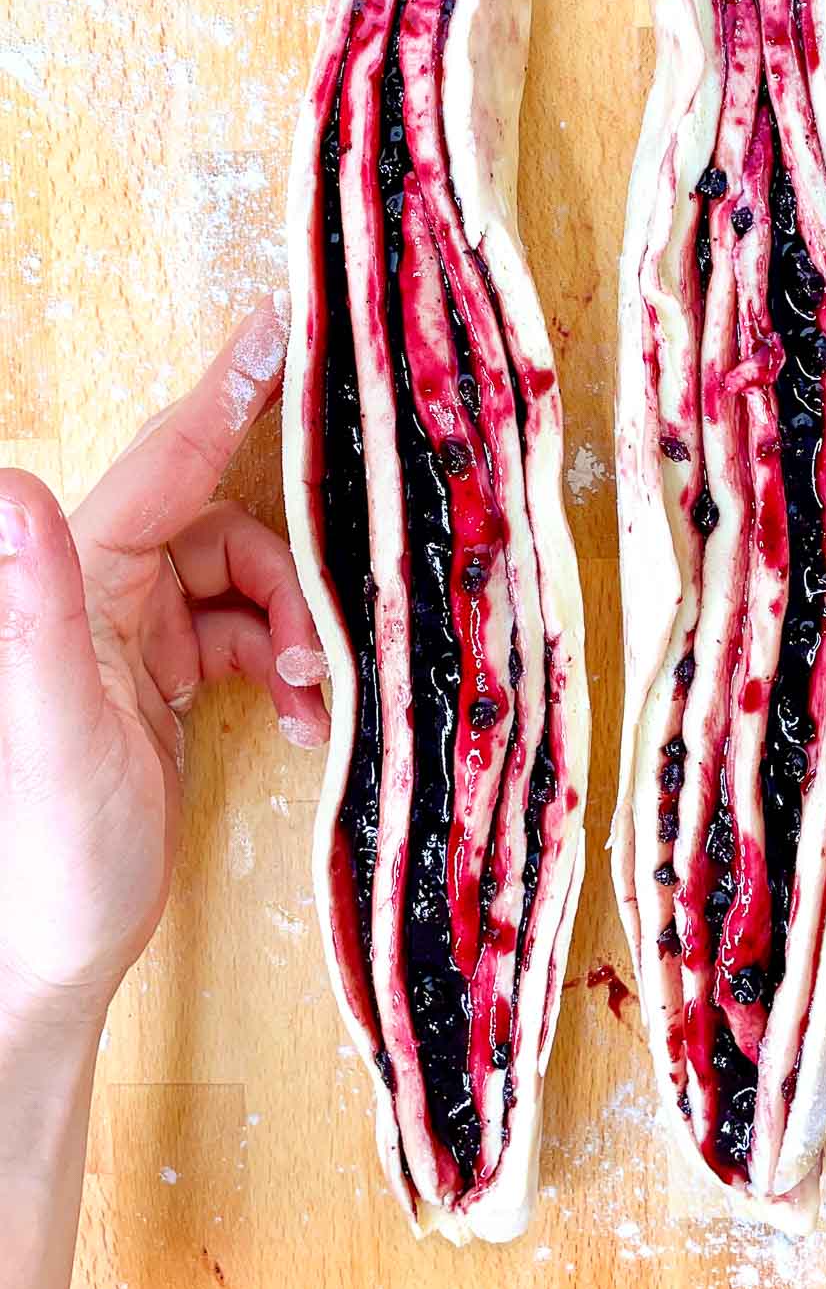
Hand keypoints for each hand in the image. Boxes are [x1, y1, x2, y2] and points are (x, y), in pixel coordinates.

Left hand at [0, 294, 328, 1033]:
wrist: (51, 955)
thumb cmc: (45, 853)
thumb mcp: (50, 727)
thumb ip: (35, 604)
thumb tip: (7, 484)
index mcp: (81, 586)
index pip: (166, 466)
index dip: (226, 398)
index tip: (280, 333)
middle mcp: (105, 597)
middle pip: (226, 530)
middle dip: (290, 569)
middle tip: (331, 626)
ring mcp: (139, 640)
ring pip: (247, 587)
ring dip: (297, 630)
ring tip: (317, 690)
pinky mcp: (168, 684)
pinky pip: (248, 643)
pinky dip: (288, 669)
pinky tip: (306, 717)